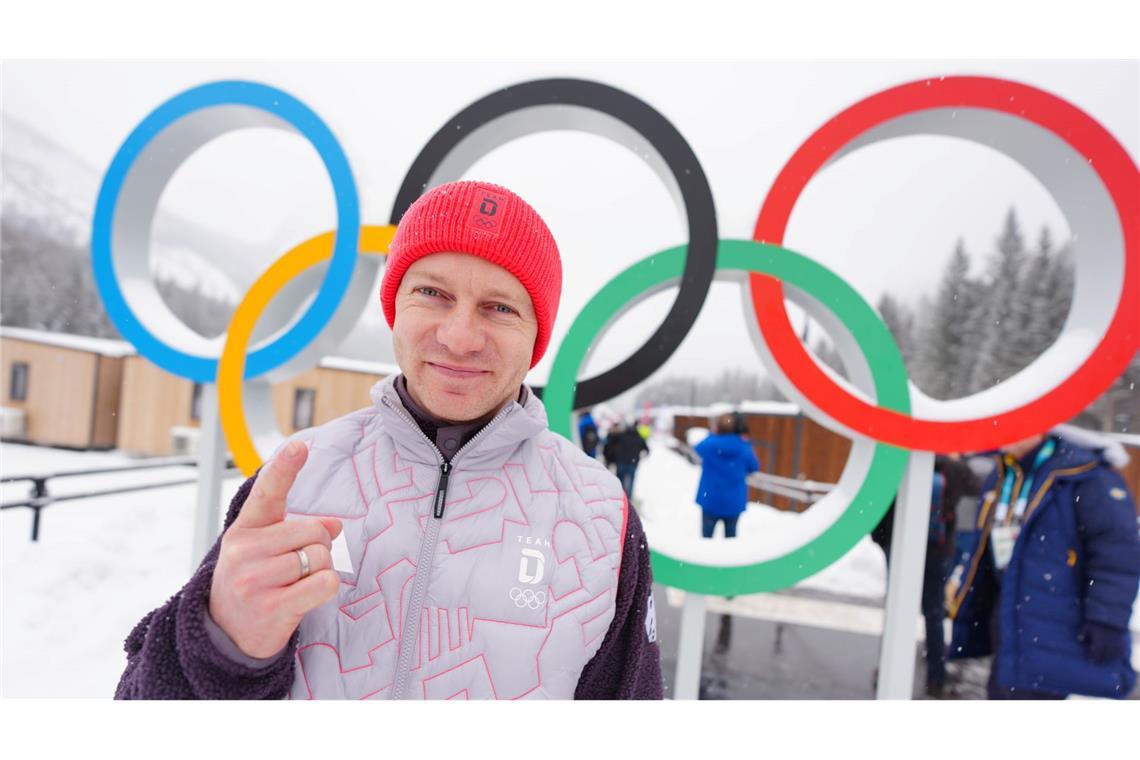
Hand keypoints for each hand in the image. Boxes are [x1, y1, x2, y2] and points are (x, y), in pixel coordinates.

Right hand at [208, 441, 341, 658]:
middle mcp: (245, 551)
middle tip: (299, 565)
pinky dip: (325, 588)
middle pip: (313, 531)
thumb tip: (336, 524)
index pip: (267, 492)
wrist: (226, 634)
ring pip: (321, 557)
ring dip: (320, 570)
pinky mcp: (272, 607)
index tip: (299, 446)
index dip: (285, 468)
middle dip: (318, 546)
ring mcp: (256, 580)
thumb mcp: (265, 549)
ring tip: (296, 583)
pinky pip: (324, 583)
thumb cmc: (253, 582)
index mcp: (245, 529)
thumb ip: (297, 529)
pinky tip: (305, 597)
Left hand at [1079, 621, 1127, 663]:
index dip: (1093, 657)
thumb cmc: (1096, 623)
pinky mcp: (1122, 643)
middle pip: (1104, 656)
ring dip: (1108, 659)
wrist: (1110, 617)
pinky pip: (1121, 652)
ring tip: (1105, 660)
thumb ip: (1082, 633)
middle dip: (1100, 659)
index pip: (1095, 652)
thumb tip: (1079, 639)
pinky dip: (1118, 656)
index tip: (1091, 660)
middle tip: (1097, 662)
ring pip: (1113, 655)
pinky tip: (1114, 657)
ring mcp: (1116, 644)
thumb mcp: (1087, 626)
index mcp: (1098, 640)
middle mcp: (1108, 644)